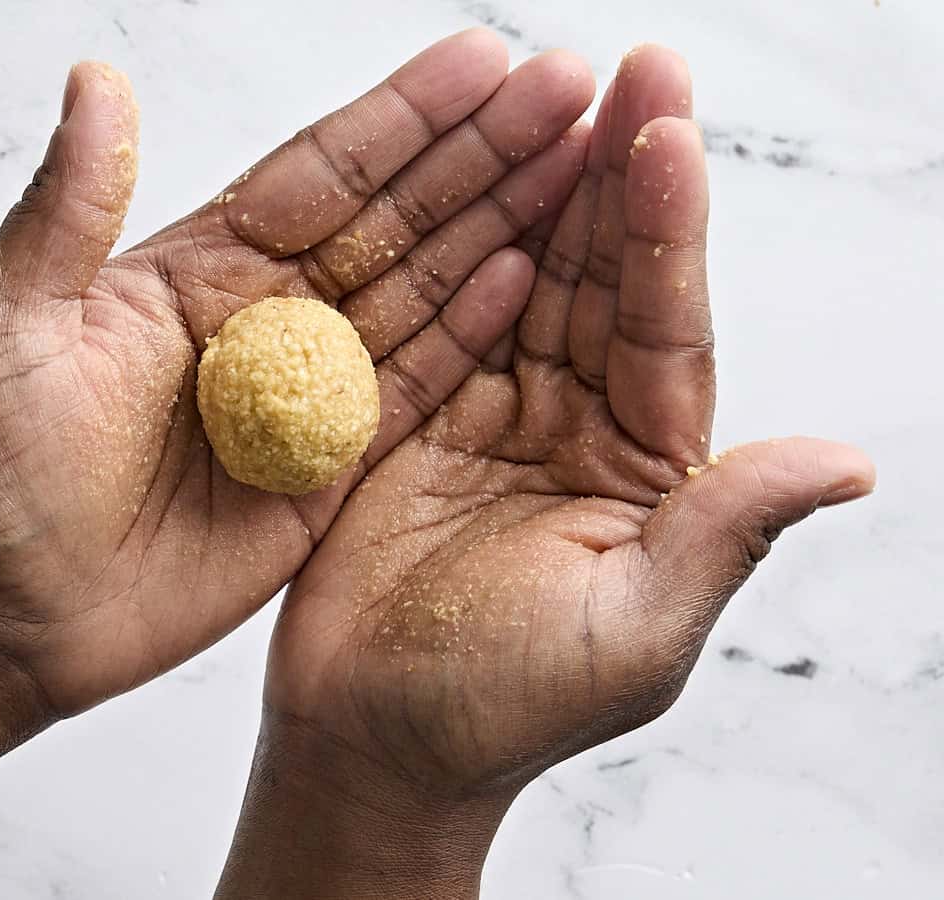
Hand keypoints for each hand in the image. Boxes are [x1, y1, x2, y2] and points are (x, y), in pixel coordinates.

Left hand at [0, 31, 596, 721]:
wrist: (9, 618)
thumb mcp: (4, 330)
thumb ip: (64, 213)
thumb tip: (95, 81)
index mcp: (198, 270)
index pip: (319, 174)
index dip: (404, 116)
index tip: (486, 60)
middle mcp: (267, 319)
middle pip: (393, 219)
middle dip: (481, 153)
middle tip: (569, 90)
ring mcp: (306, 394)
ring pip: (420, 294)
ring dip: (498, 228)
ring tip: (578, 166)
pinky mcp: (329, 470)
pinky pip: (412, 393)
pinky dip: (470, 336)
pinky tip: (527, 278)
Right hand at [224, 45, 874, 895]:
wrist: (371, 744)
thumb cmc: (502, 709)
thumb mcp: (634, 632)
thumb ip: (725, 533)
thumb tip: (846, 462)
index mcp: (644, 473)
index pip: (664, 330)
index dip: (665, 231)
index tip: (666, 129)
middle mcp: (575, 429)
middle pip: (600, 285)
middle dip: (615, 177)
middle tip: (624, 67)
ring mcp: (491, 417)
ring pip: (524, 287)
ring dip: (538, 192)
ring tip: (550, 92)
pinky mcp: (412, 419)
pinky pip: (439, 323)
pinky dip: (453, 254)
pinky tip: (468, 184)